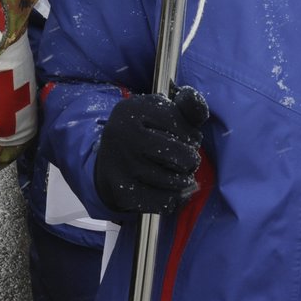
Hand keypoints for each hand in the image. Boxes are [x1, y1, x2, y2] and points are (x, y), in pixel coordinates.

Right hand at [93, 86, 208, 214]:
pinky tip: (166, 189)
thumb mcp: (159, 113)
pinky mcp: (121, 194)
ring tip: (176, 173)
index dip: (192, 135)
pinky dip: (173, 198)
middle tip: (185, 160)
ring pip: (176, 181)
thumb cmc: (142, 135)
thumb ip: (185, 107)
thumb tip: (194, 98)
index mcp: (131, 110)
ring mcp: (121, 166)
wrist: (106, 166)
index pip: (183, 125)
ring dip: (184, 180)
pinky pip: (165, 202)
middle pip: (182, 156)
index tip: (185, 138)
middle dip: (191, 160)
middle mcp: (123, 136)